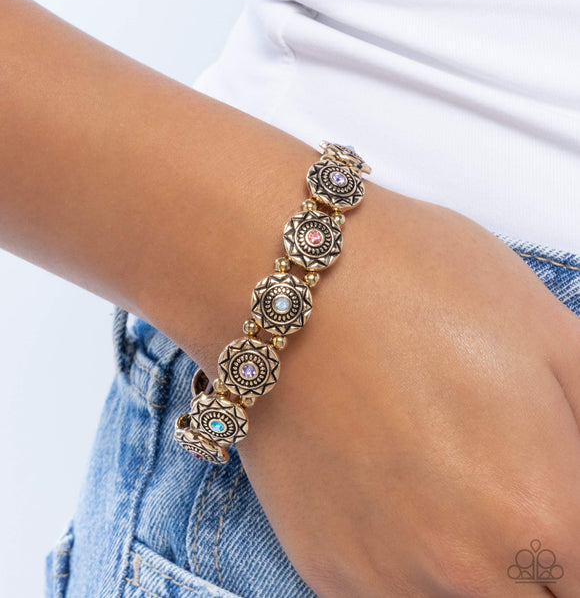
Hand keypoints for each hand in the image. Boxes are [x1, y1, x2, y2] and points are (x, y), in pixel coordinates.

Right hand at [236, 182, 579, 597]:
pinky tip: (390, 484)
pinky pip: (392, 590)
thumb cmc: (415, 283)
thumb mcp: (553, 333)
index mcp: (540, 516)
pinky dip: (405, 557)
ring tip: (442, 476)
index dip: (575, 532)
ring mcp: (383, 576)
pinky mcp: (323, 567)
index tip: (554, 492)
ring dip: (471, 563)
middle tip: (506, 481)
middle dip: (541, 560)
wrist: (284, 279)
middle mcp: (464, 570)